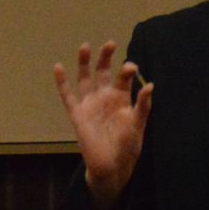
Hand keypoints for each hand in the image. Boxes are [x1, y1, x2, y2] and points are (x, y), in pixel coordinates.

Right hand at [54, 40, 153, 209]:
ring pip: (85, 79)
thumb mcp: (138, 124)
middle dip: (105, 57)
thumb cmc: (128, 146)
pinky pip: (68, 96)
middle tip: (110, 44)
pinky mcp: (77, 114)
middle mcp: (104, 97)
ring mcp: (90, 104)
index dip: (126, 70)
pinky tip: (58, 67)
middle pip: (103, 72)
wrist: (112, 166)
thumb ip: (143, 106)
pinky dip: (62, 82)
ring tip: (85, 46)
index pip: (123, 78)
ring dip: (84, 63)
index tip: (130, 67)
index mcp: (121, 98)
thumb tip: (150, 85)